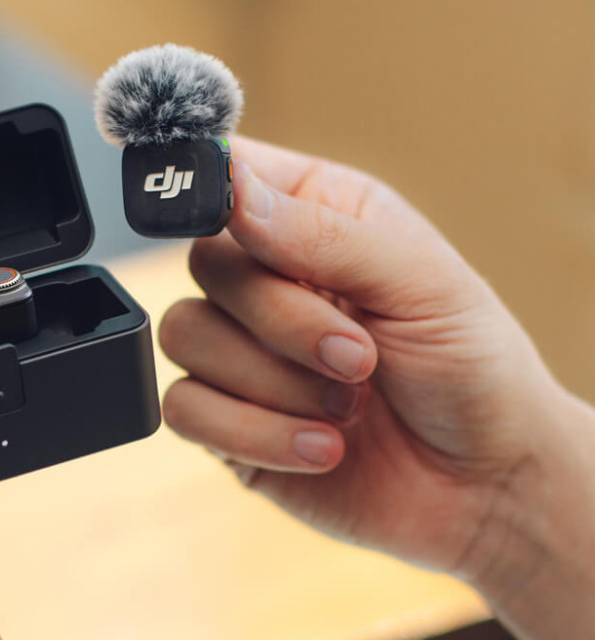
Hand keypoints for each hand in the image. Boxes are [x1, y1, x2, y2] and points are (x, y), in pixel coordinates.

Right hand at [159, 137, 594, 637]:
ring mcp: (237, 351)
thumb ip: (322, 233)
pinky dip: (257, 433)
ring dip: (275, 382)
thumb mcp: (422, 283)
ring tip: (349, 408)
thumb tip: (231, 190)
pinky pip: (184, 409)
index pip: (227, 172)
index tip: (230, 216)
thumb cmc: (472, 369)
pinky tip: (323, 448)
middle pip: (203, 263)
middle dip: (282, 319)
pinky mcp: (223, 422)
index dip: (204, 182)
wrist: (485, 486)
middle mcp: (264, 278)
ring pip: (184, 335)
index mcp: (311, 215)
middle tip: (360, 357)